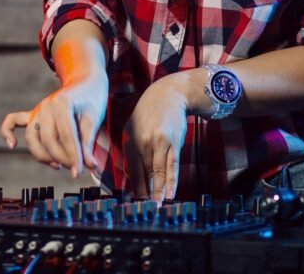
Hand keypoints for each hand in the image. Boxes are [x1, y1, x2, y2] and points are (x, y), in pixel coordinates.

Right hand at [0, 73, 107, 178]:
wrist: (85, 82)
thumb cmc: (90, 101)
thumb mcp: (94, 119)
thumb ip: (88, 143)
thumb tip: (90, 166)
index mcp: (63, 104)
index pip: (66, 136)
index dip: (73, 156)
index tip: (79, 172)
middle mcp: (46, 106)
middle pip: (48, 139)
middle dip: (61, 158)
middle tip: (74, 169)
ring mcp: (37, 109)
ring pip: (32, 137)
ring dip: (43, 155)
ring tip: (59, 166)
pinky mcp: (32, 114)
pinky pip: (13, 121)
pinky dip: (7, 132)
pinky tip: (12, 144)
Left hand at [122, 72, 195, 201]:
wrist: (168, 93)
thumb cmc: (149, 113)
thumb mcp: (133, 127)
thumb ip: (131, 151)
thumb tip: (130, 177)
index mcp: (130, 139)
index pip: (130, 170)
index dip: (134, 188)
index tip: (134, 203)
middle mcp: (142, 141)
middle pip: (144, 173)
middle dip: (145, 193)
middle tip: (146, 210)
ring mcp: (158, 141)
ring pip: (157, 172)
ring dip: (158, 191)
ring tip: (158, 206)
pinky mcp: (173, 141)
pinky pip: (171, 165)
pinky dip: (171, 181)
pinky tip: (170, 193)